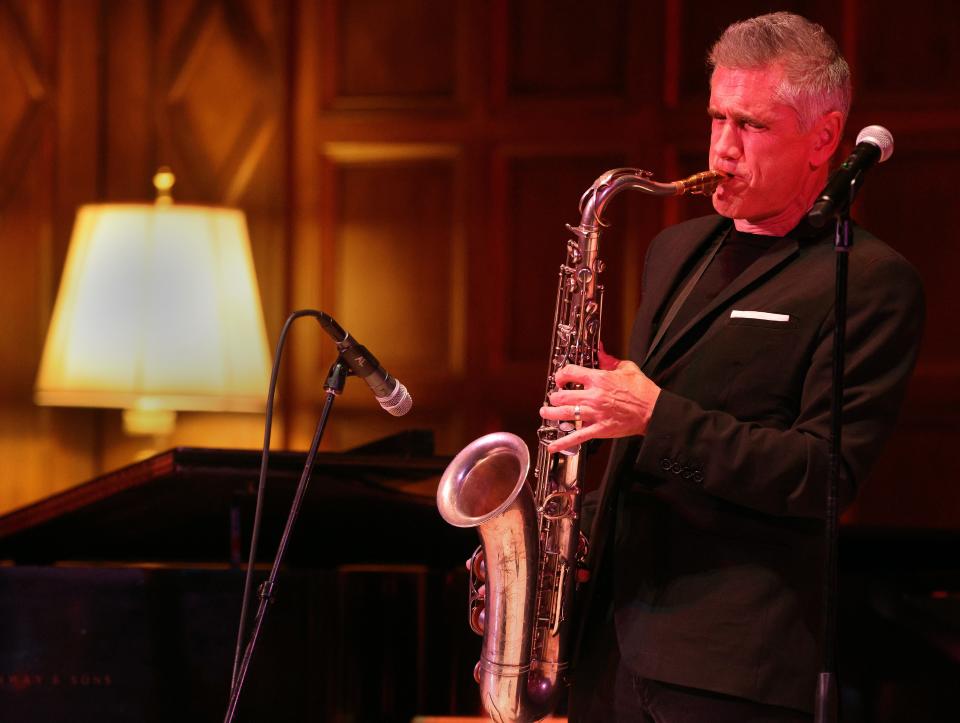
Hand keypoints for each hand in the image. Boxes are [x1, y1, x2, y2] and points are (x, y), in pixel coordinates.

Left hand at [539, 344, 660, 452]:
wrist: (654, 411)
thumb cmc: (642, 390)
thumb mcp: (627, 368)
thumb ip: (609, 360)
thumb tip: (600, 350)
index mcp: (599, 379)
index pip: (570, 373)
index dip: (560, 375)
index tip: (559, 378)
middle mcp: (593, 396)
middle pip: (562, 396)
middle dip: (553, 397)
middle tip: (553, 398)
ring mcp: (595, 414)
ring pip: (563, 414)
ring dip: (550, 414)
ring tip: (545, 413)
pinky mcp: (600, 429)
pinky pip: (577, 437)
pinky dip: (563, 442)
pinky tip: (552, 445)